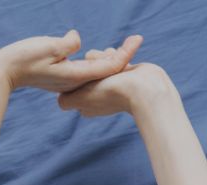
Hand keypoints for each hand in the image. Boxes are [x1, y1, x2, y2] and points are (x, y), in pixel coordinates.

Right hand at [0, 30, 141, 93]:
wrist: (5, 71)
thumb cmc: (25, 57)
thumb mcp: (49, 46)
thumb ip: (68, 44)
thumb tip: (78, 40)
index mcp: (76, 75)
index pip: (109, 65)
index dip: (126, 52)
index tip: (138, 39)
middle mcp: (75, 81)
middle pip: (105, 71)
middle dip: (122, 57)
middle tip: (134, 40)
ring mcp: (68, 81)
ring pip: (96, 72)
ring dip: (109, 60)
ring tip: (122, 48)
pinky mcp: (62, 77)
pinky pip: (85, 71)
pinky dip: (95, 62)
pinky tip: (97, 54)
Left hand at [57, 43, 174, 117]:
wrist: (145, 89)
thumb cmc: (112, 93)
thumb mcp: (82, 98)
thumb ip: (68, 101)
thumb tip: (60, 102)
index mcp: (86, 105)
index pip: (74, 83)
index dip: (77, 77)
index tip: (83, 77)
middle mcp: (98, 96)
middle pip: (86, 70)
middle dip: (92, 65)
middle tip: (100, 70)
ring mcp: (112, 85)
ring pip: (99, 63)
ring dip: (105, 58)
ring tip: (112, 61)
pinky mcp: (125, 75)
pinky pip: (114, 60)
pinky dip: (117, 56)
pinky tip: (124, 58)